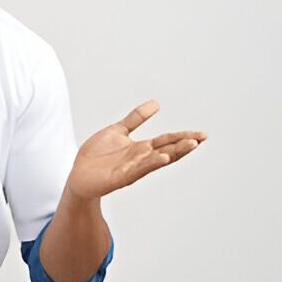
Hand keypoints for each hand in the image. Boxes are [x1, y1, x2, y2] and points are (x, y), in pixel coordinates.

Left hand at [66, 100, 206, 199]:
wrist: (78, 175)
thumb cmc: (97, 156)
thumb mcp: (117, 131)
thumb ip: (136, 118)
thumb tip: (156, 103)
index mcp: (141, 148)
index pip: (167, 141)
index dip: (184, 136)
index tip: (203, 134)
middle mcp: (140, 159)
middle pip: (167, 150)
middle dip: (184, 145)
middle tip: (201, 138)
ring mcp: (132, 169)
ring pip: (157, 160)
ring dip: (174, 153)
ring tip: (190, 145)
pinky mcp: (120, 178)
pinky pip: (138, 170)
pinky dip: (150, 164)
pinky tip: (162, 158)